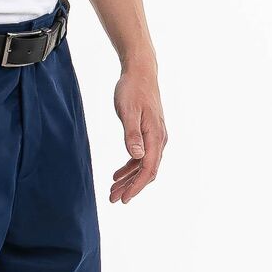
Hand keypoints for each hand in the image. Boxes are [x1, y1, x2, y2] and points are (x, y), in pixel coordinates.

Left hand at [110, 64, 166, 203]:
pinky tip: (117, 175)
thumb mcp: (129, 111)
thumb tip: (137, 157)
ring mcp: (155, 137)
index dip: (136, 186)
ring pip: (144, 165)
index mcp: (155, 136)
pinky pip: (142, 157)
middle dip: (131, 187)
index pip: (148, 168)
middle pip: (147, 171)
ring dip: (129, 179)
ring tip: (113, 190)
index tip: (124, 198)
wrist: (140, 72)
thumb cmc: (133, 90)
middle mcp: (159, 139)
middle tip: (113, 199)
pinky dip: (130, 167)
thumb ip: (132, 134)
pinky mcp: (149, 133)